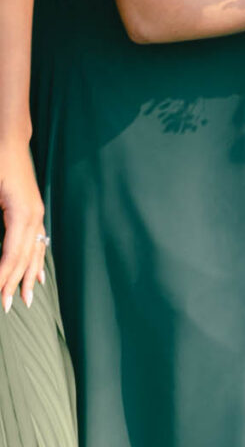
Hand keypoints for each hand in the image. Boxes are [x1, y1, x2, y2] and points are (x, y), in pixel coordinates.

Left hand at [0, 139, 46, 316]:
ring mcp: (37, 213)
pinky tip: (38, 276)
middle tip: (6, 308)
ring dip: (28, 278)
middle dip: (14, 284)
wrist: (9, 138)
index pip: (11, 255)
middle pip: (24, 258)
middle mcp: (33, 216)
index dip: (4, 278)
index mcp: (21, 214)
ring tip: (25, 300)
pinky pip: (39, 243)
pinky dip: (37, 261)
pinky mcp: (34, 210)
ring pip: (34, 253)